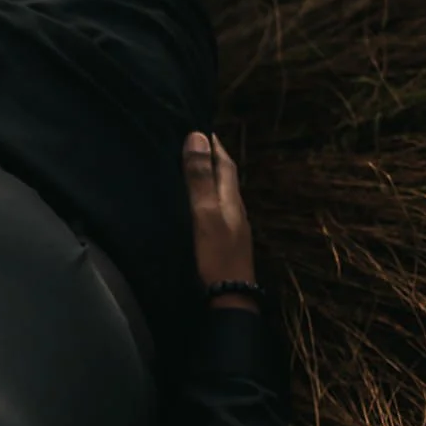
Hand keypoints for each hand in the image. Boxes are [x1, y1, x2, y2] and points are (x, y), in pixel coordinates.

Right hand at [184, 132, 257, 308]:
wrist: (229, 298)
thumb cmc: (216, 254)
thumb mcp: (204, 213)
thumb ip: (200, 178)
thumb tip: (197, 136)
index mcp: (231, 199)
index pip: (224, 163)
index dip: (213, 145)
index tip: (199, 126)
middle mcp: (234, 210)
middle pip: (225, 178)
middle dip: (212, 159)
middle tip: (193, 144)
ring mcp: (231, 228)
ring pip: (220, 195)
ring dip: (208, 179)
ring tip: (190, 170)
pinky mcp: (223, 243)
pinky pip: (214, 211)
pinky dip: (204, 200)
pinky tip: (194, 207)